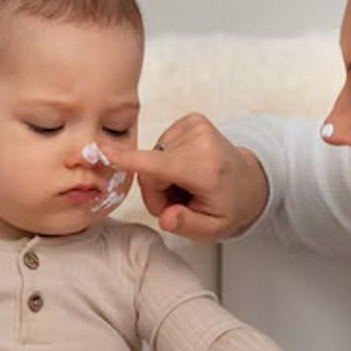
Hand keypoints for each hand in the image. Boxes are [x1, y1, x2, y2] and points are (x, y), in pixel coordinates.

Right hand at [104, 112, 267, 241]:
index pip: (159, 167)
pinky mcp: (191, 120)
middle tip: (180, 203)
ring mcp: (196, 127)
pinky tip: (188, 170)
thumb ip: (187, 225)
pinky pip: (160, 147)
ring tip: (188, 185)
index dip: (127, 160)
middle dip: (157, 192)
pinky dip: (168, 162)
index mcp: (206, 171)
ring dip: (163, 178)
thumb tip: (166, 218)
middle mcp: (201, 142)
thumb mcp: (214, 229)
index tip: (100, 150)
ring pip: (152, 159)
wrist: (250, 182)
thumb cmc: (230, 207)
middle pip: (150, 171)